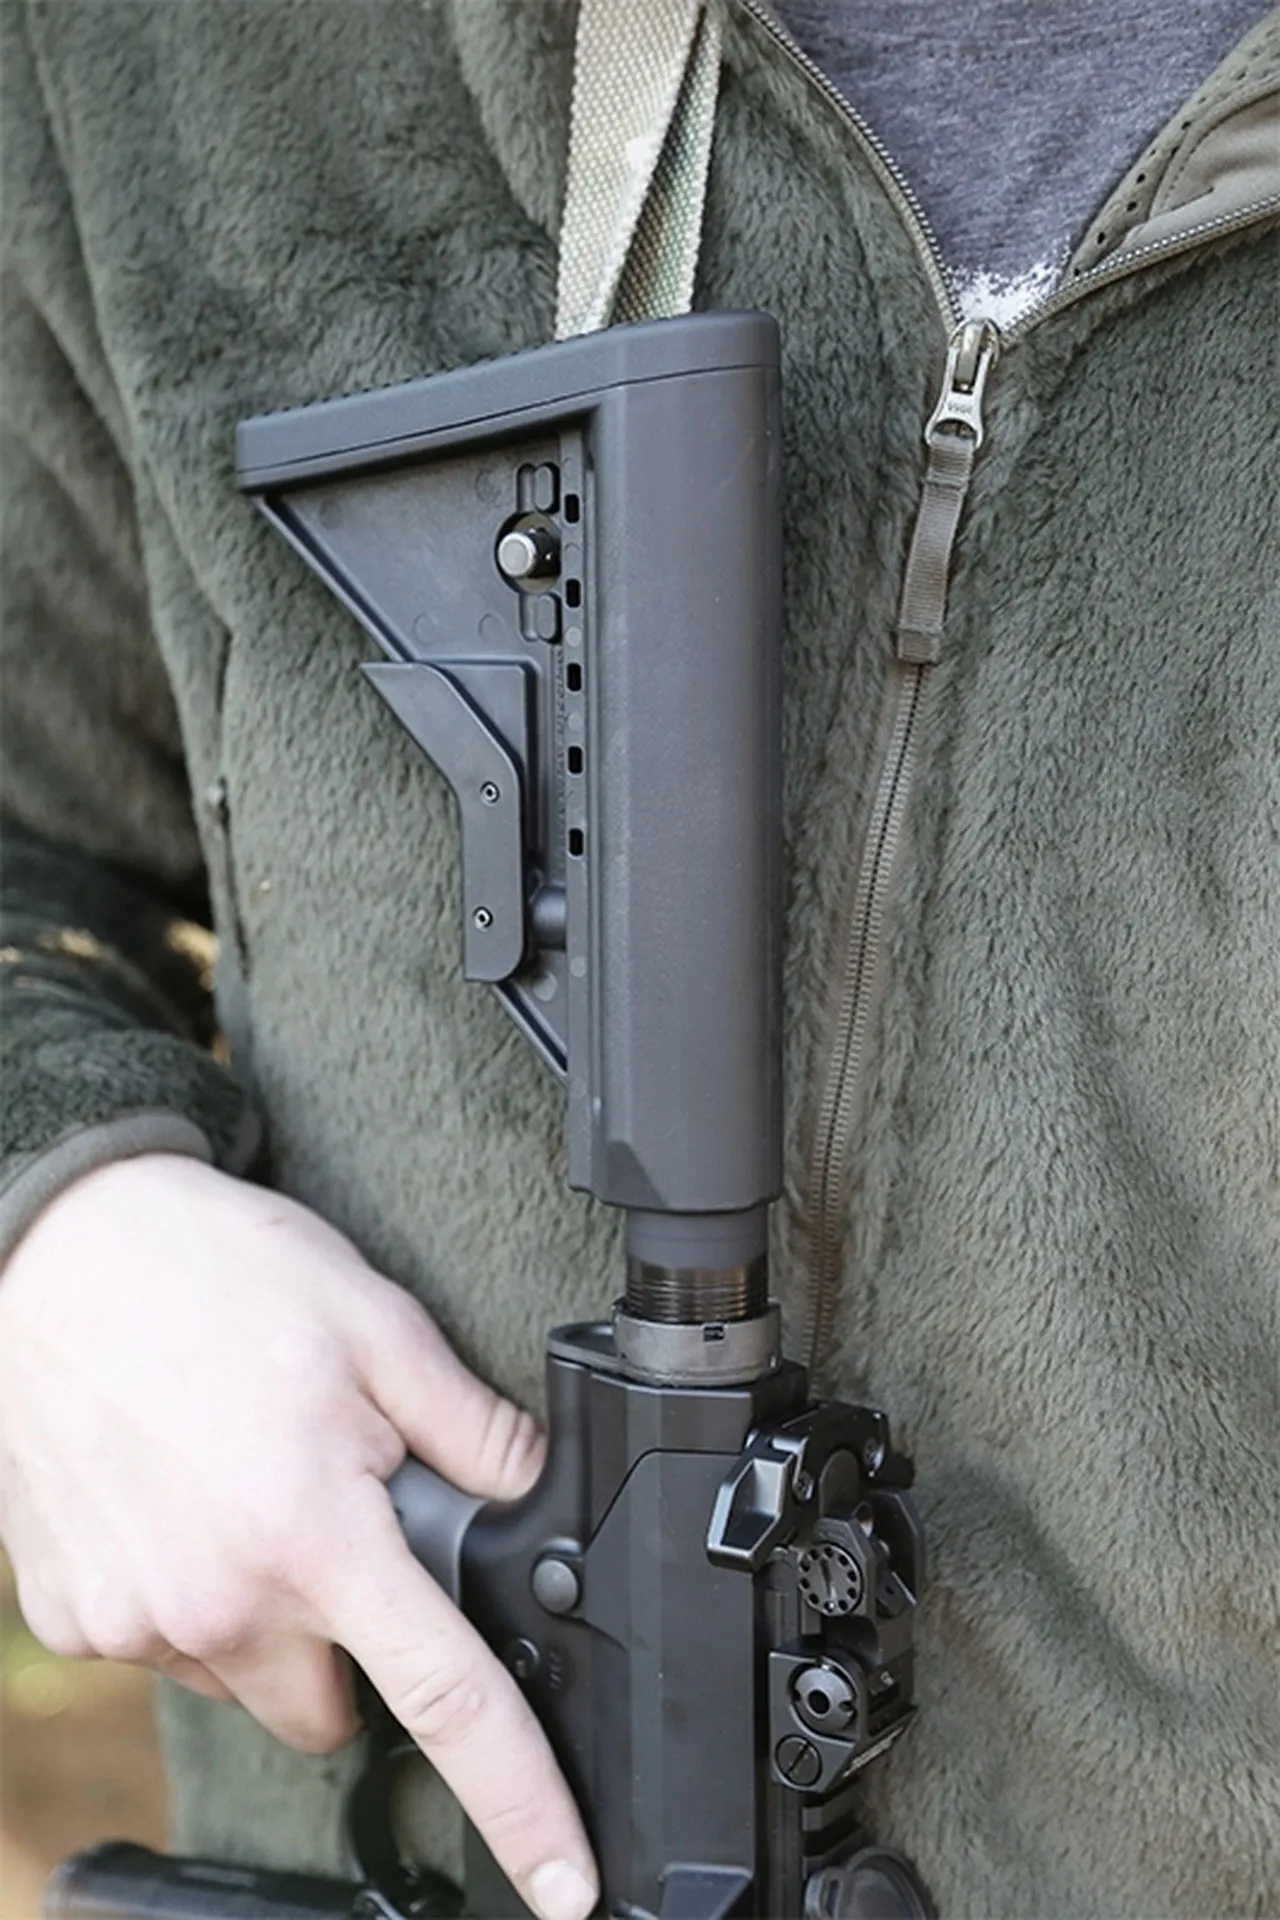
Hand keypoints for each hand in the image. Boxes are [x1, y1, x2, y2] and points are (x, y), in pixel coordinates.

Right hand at [0, 1154, 597, 1919]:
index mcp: (315, 1535)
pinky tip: (183, 1502)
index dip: (522, 1802)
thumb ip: (474, 1433)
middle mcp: (221, 1603)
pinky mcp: (75, 1621)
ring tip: (247, 1487)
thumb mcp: (379, 1326)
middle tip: (337, 1525)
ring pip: (250, 1677)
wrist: (62, 1253)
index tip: (568, 1885)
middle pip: (335, 1708)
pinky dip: (193, 1597)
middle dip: (358, 1647)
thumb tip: (544, 1502)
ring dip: (269, 1617)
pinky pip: (171, 1646)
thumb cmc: (218, 1277)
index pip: (449, 1701)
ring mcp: (137, 1621)